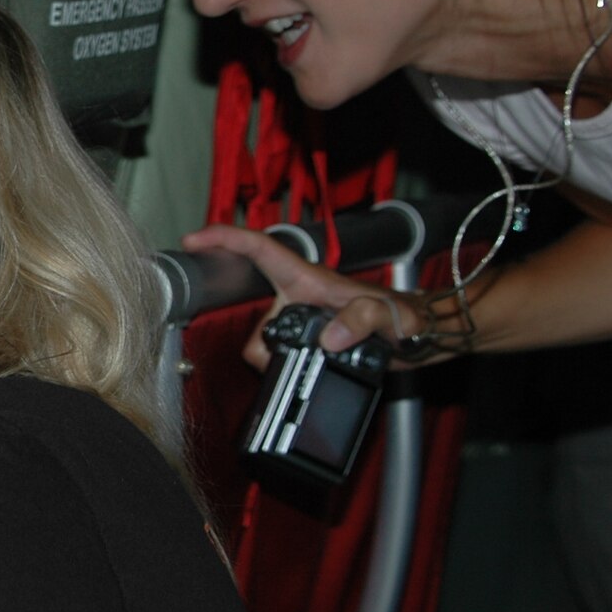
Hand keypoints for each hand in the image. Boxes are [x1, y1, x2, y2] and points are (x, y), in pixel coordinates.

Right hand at [181, 223, 426, 368]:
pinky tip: (311, 373)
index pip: (260, 249)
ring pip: (264, 343)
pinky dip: (285, 369)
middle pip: (254, 316)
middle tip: (281, 363)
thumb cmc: (404, 317)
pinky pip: (278, 356)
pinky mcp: (305, 341)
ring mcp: (300, 319)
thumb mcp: (387, 314)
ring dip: (280, 362)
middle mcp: (299, 296)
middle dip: (261, 345)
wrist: (416, 337)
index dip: (225, 239)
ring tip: (316, 368)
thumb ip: (361, 317)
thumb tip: (330, 337)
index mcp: (309, 279)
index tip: (195, 240)